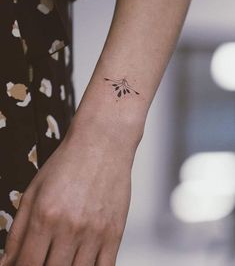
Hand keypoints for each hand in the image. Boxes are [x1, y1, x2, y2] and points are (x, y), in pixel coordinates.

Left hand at [2, 115, 139, 265]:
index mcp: (45, 215)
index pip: (28, 265)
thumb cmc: (70, 161)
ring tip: (63, 257)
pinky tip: (83, 261)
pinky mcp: (115, 232)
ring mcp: (95, 231)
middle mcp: (70, 227)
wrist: (102, 143)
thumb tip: (8, 261)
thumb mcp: (34, 190)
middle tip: (46, 257)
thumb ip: (18, 230)